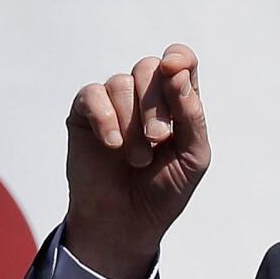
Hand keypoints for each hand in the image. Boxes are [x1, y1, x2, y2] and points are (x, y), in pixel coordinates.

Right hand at [64, 43, 209, 278]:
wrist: (128, 221)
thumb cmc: (165, 189)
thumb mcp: (194, 156)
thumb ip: (191, 116)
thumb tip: (176, 73)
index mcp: (178, 102)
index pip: (181, 61)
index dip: (179, 57)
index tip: (174, 69)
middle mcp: (146, 97)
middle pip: (149, 68)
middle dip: (156, 104)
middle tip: (159, 139)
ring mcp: (115, 103)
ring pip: (121, 83)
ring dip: (133, 122)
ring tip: (139, 158)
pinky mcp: (85, 114)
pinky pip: (92, 95)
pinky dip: (105, 117)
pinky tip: (112, 144)